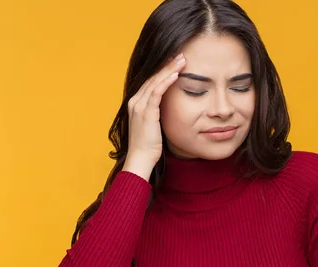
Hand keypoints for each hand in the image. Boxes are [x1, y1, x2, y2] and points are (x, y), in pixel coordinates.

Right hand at [122, 53, 185, 179]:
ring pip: (155, 81)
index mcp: (136, 103)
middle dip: (167, 65)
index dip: (163, 71)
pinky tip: (176, 74)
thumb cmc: (149, 146)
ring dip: (169, 69)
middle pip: (152, 77)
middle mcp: (135, 101)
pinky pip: (156, 92)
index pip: (151, 82)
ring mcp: (139, 106)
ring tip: (182, 59)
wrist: (140, 159)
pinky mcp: (146, 112)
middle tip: (181, 55)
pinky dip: (166, 81)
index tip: (176, 63)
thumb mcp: (154, 126)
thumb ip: (158, 114)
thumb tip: (170, 109)